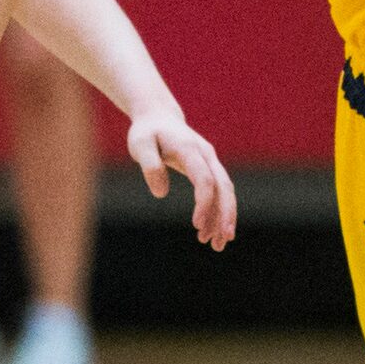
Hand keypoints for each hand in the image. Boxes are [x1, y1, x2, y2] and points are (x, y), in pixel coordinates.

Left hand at [125, 106, 238, 250]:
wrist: (158, 117)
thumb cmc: (147, 132)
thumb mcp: (140, 144)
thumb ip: (149, 166)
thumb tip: (161, 193)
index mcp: (190, 149)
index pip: (204, 179)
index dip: (204, 203)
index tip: (196, 225)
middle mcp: (206, 155)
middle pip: (224, 187)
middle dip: (225, 214)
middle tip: (221, 241)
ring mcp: (210, 161)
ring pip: (225, 192)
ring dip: (223, 218)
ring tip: (216, 246)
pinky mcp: (208, 169)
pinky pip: (218, 192)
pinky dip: (217, 212)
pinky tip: (210, 233)